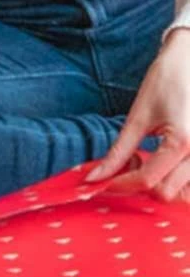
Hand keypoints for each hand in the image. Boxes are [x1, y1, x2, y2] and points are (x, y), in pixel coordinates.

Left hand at [88, 30, 189, 199]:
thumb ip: (119, 150)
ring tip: (145, 163)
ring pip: (183, 194)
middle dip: (140, 186)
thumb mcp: (138, 116)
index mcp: (182, 142)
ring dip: (160, 186)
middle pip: (166, 193)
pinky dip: (176, 181)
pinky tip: (162, 162)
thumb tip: (96, 176)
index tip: (100, 182)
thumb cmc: (166, 82)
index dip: (120, 185)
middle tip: (124, 167)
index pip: (147, 180)